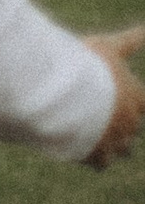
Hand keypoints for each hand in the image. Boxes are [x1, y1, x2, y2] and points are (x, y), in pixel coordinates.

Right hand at [84, 24, 143, 168]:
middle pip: (133, 130)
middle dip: (123, 127)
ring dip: (113, 146)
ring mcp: (115, 141)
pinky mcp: (97, 156)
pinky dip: (95, 158)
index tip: (127, 105)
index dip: (134, 105)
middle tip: (105, 120)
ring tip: (96, 138)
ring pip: (122, 150)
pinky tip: (82, 150)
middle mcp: (130, 122)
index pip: (143, 105)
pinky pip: (101, 163)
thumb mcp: (109, 47)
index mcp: (136, 97)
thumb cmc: (88, 67)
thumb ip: (130, 40)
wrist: (65, 95)